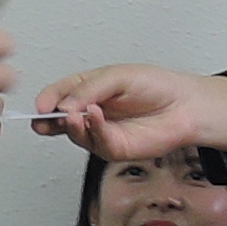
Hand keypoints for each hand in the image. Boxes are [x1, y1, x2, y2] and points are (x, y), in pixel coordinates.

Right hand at [30, 65, 226, 161]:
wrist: (185, 106)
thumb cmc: (156, 86)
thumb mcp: (117, 76)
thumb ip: (88, 89)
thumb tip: (64, 107)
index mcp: (88, 90)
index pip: (59, 94)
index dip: (47, 100)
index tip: (41, 105)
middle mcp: (91, 113)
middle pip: (60, 119)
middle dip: (49, 119)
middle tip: (46, 116)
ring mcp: (101, 132)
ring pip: (75, 133)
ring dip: (70, 125)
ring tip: (73, 114)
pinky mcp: (114, 149)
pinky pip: (96, 142)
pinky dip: (92, 129)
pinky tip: (94, 117)